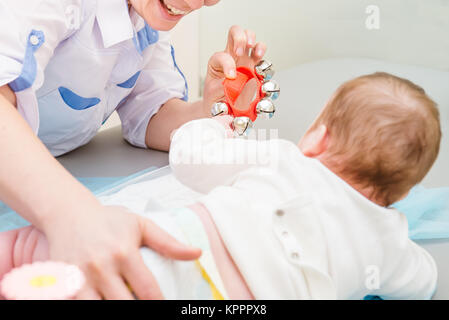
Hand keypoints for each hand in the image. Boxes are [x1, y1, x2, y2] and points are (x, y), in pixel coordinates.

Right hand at [44, 205, 200, 299]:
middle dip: (137, 309)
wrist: (69, 214)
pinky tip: (104, 299)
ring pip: (97, 308)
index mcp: (124, 253)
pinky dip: (89, 304)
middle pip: (123, 304)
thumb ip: (169, 243)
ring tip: (123, 300)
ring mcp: (80, 278)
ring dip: (112, 307)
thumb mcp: (142, 226)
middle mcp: (101, 268)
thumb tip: (197, 253)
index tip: (166, 305)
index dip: (160, 303)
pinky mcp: (62, 284)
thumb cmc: (109, 221)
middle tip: (144, 302)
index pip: (148, 290)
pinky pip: (75, 303)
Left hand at [202, 25, 266, 115]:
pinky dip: (267, 68)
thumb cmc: (216, 98)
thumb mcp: (212, 92)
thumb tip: (235, 80)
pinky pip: (266, 65)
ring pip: (256, 44)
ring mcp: (248, 64)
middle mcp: (235, 58)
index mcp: (221, 61)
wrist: (223, 111)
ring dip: (258, 47)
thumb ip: (222, 85)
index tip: (231, 76)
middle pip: (237, 33)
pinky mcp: (259, 74)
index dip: (227, 63)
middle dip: (241, 38)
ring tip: (257, 55)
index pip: (222, 54)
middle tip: (240, 52)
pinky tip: (263, 74)